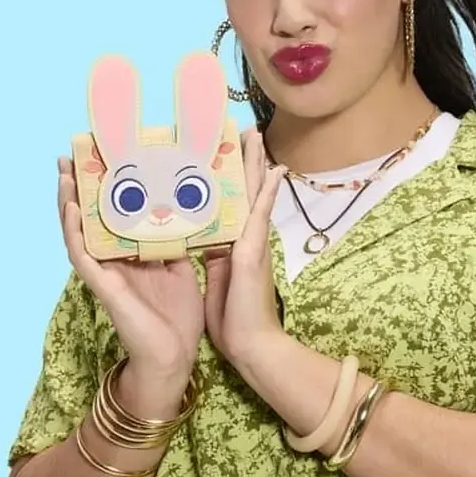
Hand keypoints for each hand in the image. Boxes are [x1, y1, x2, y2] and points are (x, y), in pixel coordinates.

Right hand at [57, 156, 203, 378]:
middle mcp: (113, 261)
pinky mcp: (103, 286)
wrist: (176, 356)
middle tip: (69, 157)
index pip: (110, 216)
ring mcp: (105, 273)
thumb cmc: (178, 318)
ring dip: (68, 202)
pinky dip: (74, 230)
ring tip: (64, 173)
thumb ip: (173, 244)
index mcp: (131, 256)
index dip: (102, 190)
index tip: (100, 160)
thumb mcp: (180, 269)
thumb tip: (180, 216)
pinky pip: (82, 254)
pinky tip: (71, 208)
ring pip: (77, 232)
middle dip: (78, 188)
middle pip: (88, 219)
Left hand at [204, 129, 285, 367]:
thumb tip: (202, 238)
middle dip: (245, 161)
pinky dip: (267, 192)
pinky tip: (273, 171)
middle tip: (246, 130)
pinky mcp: (253, 252)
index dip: (229, 177)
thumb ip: (212, 256)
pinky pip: (260, 215)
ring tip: (256, 135)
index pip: (231, 203)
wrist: (252, 345)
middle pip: (246, 191)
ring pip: (254, 195)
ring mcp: (252, 243)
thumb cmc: (234, 319)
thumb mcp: (215, 279)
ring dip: (256, 165)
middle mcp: (246, 238)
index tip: (224, 152)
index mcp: (234, 244)